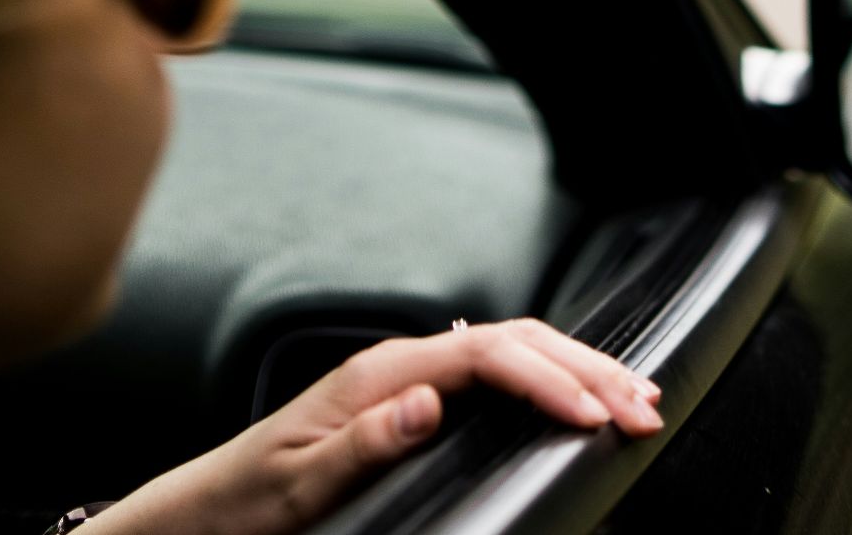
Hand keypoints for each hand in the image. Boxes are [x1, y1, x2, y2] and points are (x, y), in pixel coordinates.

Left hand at [86, 318, 663, 534]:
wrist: (206, 510)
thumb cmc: (248, 501)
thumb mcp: (298, 485)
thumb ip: (363, 442)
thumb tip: (427, 402)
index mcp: (380, 374)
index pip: (487, 353)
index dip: (549, 379)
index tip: (593, 415)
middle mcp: (401, 365)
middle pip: (516, 341)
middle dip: (588, 367)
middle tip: (645, 403)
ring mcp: (412, 379)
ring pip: (515, 350)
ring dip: (579, 368)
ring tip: (635, 394)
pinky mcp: (417, 401)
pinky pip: (499, 373)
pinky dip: (551, 380)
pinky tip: (578, 394)